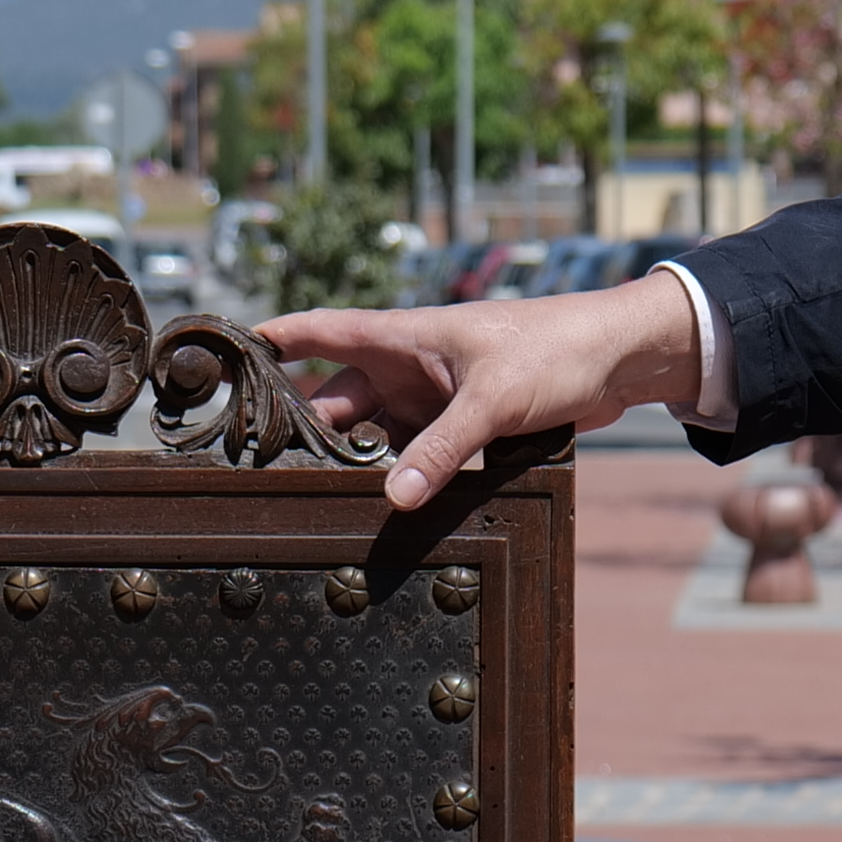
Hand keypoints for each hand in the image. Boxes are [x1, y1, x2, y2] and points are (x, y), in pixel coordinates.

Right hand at [259, 274, 704, 509]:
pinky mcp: (460, 429)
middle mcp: (408, 368)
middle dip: (309, 432)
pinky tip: (385, 508)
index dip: (271, 343)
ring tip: (323, 500)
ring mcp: (432, 401)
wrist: (618, 361)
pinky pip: (414, 457)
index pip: (319, 332)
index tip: (223, 360)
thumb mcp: (493, 401)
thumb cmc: (555, 350)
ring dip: (358, 464)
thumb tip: (392, 497)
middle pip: (338, 401)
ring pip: (375, 436)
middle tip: (271, 473)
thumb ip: (441, 451)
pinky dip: (401, 479)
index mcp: (403, 337)